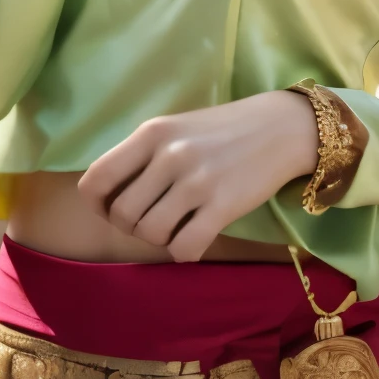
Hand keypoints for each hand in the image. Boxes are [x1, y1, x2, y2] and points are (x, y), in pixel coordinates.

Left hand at [76, 91, 319, 261]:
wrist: (282, 127)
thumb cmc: (223, 130)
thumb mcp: (175, 129)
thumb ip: (142, 157)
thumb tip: (109, 199)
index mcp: (151, 133)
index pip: (96, 179)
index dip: (99, 205)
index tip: (116, 209)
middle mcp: (169, 155)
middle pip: (122, 215)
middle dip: (133, 228)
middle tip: (155, 219)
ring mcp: (197, 181)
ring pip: (151, 234)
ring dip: (161, 239)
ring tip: (178, 225)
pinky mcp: (223, 206)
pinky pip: (184, 249)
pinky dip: (185, 252)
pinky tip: (196, 237)